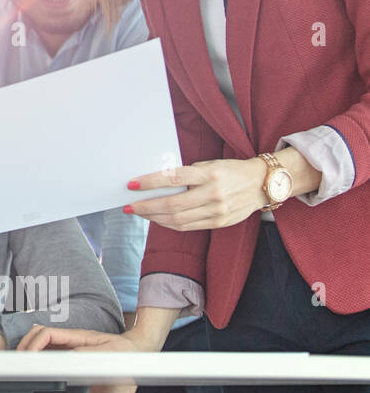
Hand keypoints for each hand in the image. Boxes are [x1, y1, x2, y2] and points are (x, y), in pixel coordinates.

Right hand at [17, 324, 145, 352]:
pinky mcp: (72, 349)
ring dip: (30, 347)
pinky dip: (38, 352)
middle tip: (17, 361)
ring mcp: (71, 342)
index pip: (47, 334)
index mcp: (77, 335)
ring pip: (42, 339)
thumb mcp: (107, 355)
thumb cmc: (123, 353)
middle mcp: (71, 337)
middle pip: (39, 333)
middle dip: (25, 344)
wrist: (136, 349)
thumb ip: (84, 356)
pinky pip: (50, 347)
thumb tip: (64, 358)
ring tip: (21, 362)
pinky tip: (34, 361)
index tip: (26, 357)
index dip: (33, 344)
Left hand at [125, 158, 268, 230]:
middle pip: (172, 205)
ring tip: (140, 213)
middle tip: (129, 206)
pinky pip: (188, 226)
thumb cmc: (230, 171)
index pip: (173, 179)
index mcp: (209, 174)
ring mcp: (218, 210)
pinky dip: (169, 224)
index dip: (150, 183)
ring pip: (178, 219)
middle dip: (146, 206)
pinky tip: (158, 219)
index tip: (131, 184)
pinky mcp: (220, 222)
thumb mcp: (209, 165)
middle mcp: (214, 193)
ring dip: (154, 217)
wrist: (262, 184)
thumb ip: (187, 174)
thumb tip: (157, 184)